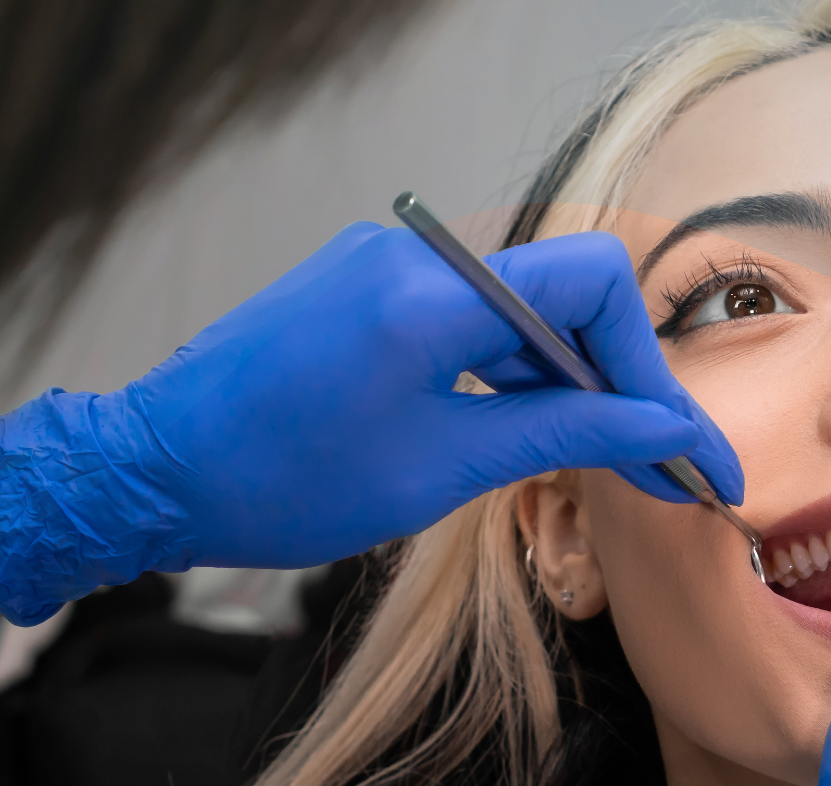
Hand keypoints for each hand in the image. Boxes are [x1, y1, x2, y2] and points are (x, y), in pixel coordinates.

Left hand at [0, 223, 741, 623]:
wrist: (152, 472)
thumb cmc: (277, 482)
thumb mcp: (439, 469)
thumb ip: (561, 436)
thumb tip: (663, 432)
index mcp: (430, 293)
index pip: (592, 285)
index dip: (649, 369)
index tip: (679, 447)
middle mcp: (411, 257)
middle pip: (563, 295)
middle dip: (618, 383)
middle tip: (654, 467)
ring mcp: (382, 266)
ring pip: (518, 312)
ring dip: (565, 384)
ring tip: (598, 465)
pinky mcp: (362, 288)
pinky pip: (466, 319)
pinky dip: (508, 374)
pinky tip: (522, 433)